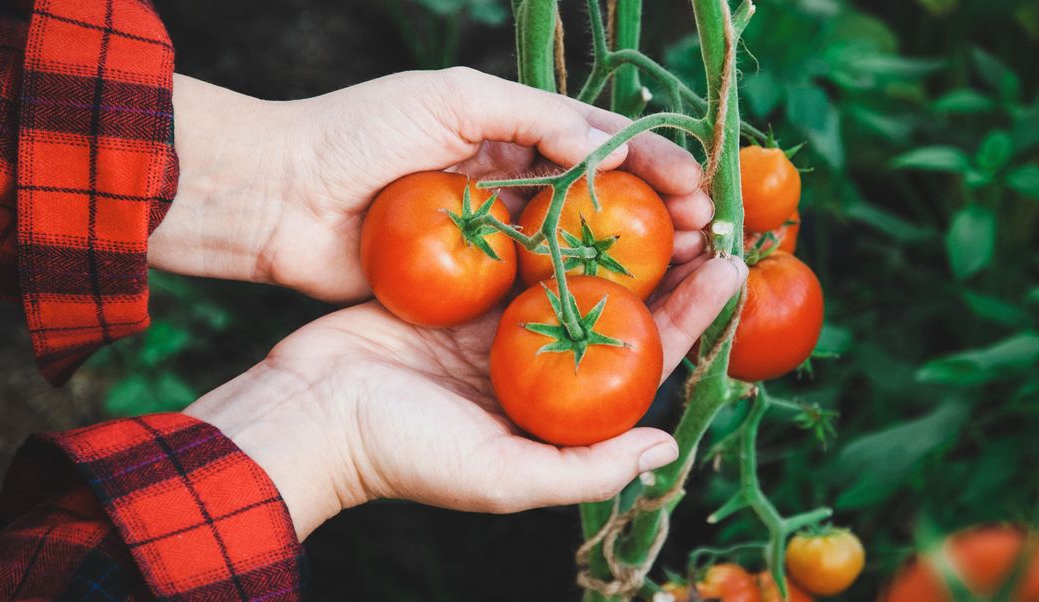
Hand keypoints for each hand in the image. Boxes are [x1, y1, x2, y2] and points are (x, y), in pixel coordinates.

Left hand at [149, 68, 713, 302]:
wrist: (278, 198)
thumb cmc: (359, 134)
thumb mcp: (454, 98)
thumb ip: (535, 116)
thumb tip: (607, 141)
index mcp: (509, 130)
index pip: (602, 145)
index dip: (656, 166)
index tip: (700, 193)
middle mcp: (508, 182)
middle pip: (601, 202)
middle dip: (658, 219)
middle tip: (706, 244)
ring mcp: (490, 236)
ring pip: (575, 249)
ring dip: (630, 264)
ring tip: (682, 280)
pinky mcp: (466, 285)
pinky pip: (531, 290)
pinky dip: (574, 298)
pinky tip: (615, 314)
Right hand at [184, 249, 746, 540]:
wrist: (309, 411)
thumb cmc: (404, 454)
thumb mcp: (502, 479)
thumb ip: (585, 468)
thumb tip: (666, 449)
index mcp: (553, 410)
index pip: (638, 360)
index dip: (688, 318)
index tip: (728, 274)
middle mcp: (534, 366)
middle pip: (615, 308)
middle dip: (665, 267)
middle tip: (710, 221)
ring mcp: (496, 324)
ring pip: (570, 272)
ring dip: (614, 236)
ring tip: (661, 193)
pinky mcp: (460, 291)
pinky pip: (514, 249)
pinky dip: (548, 222)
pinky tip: (583, 186)